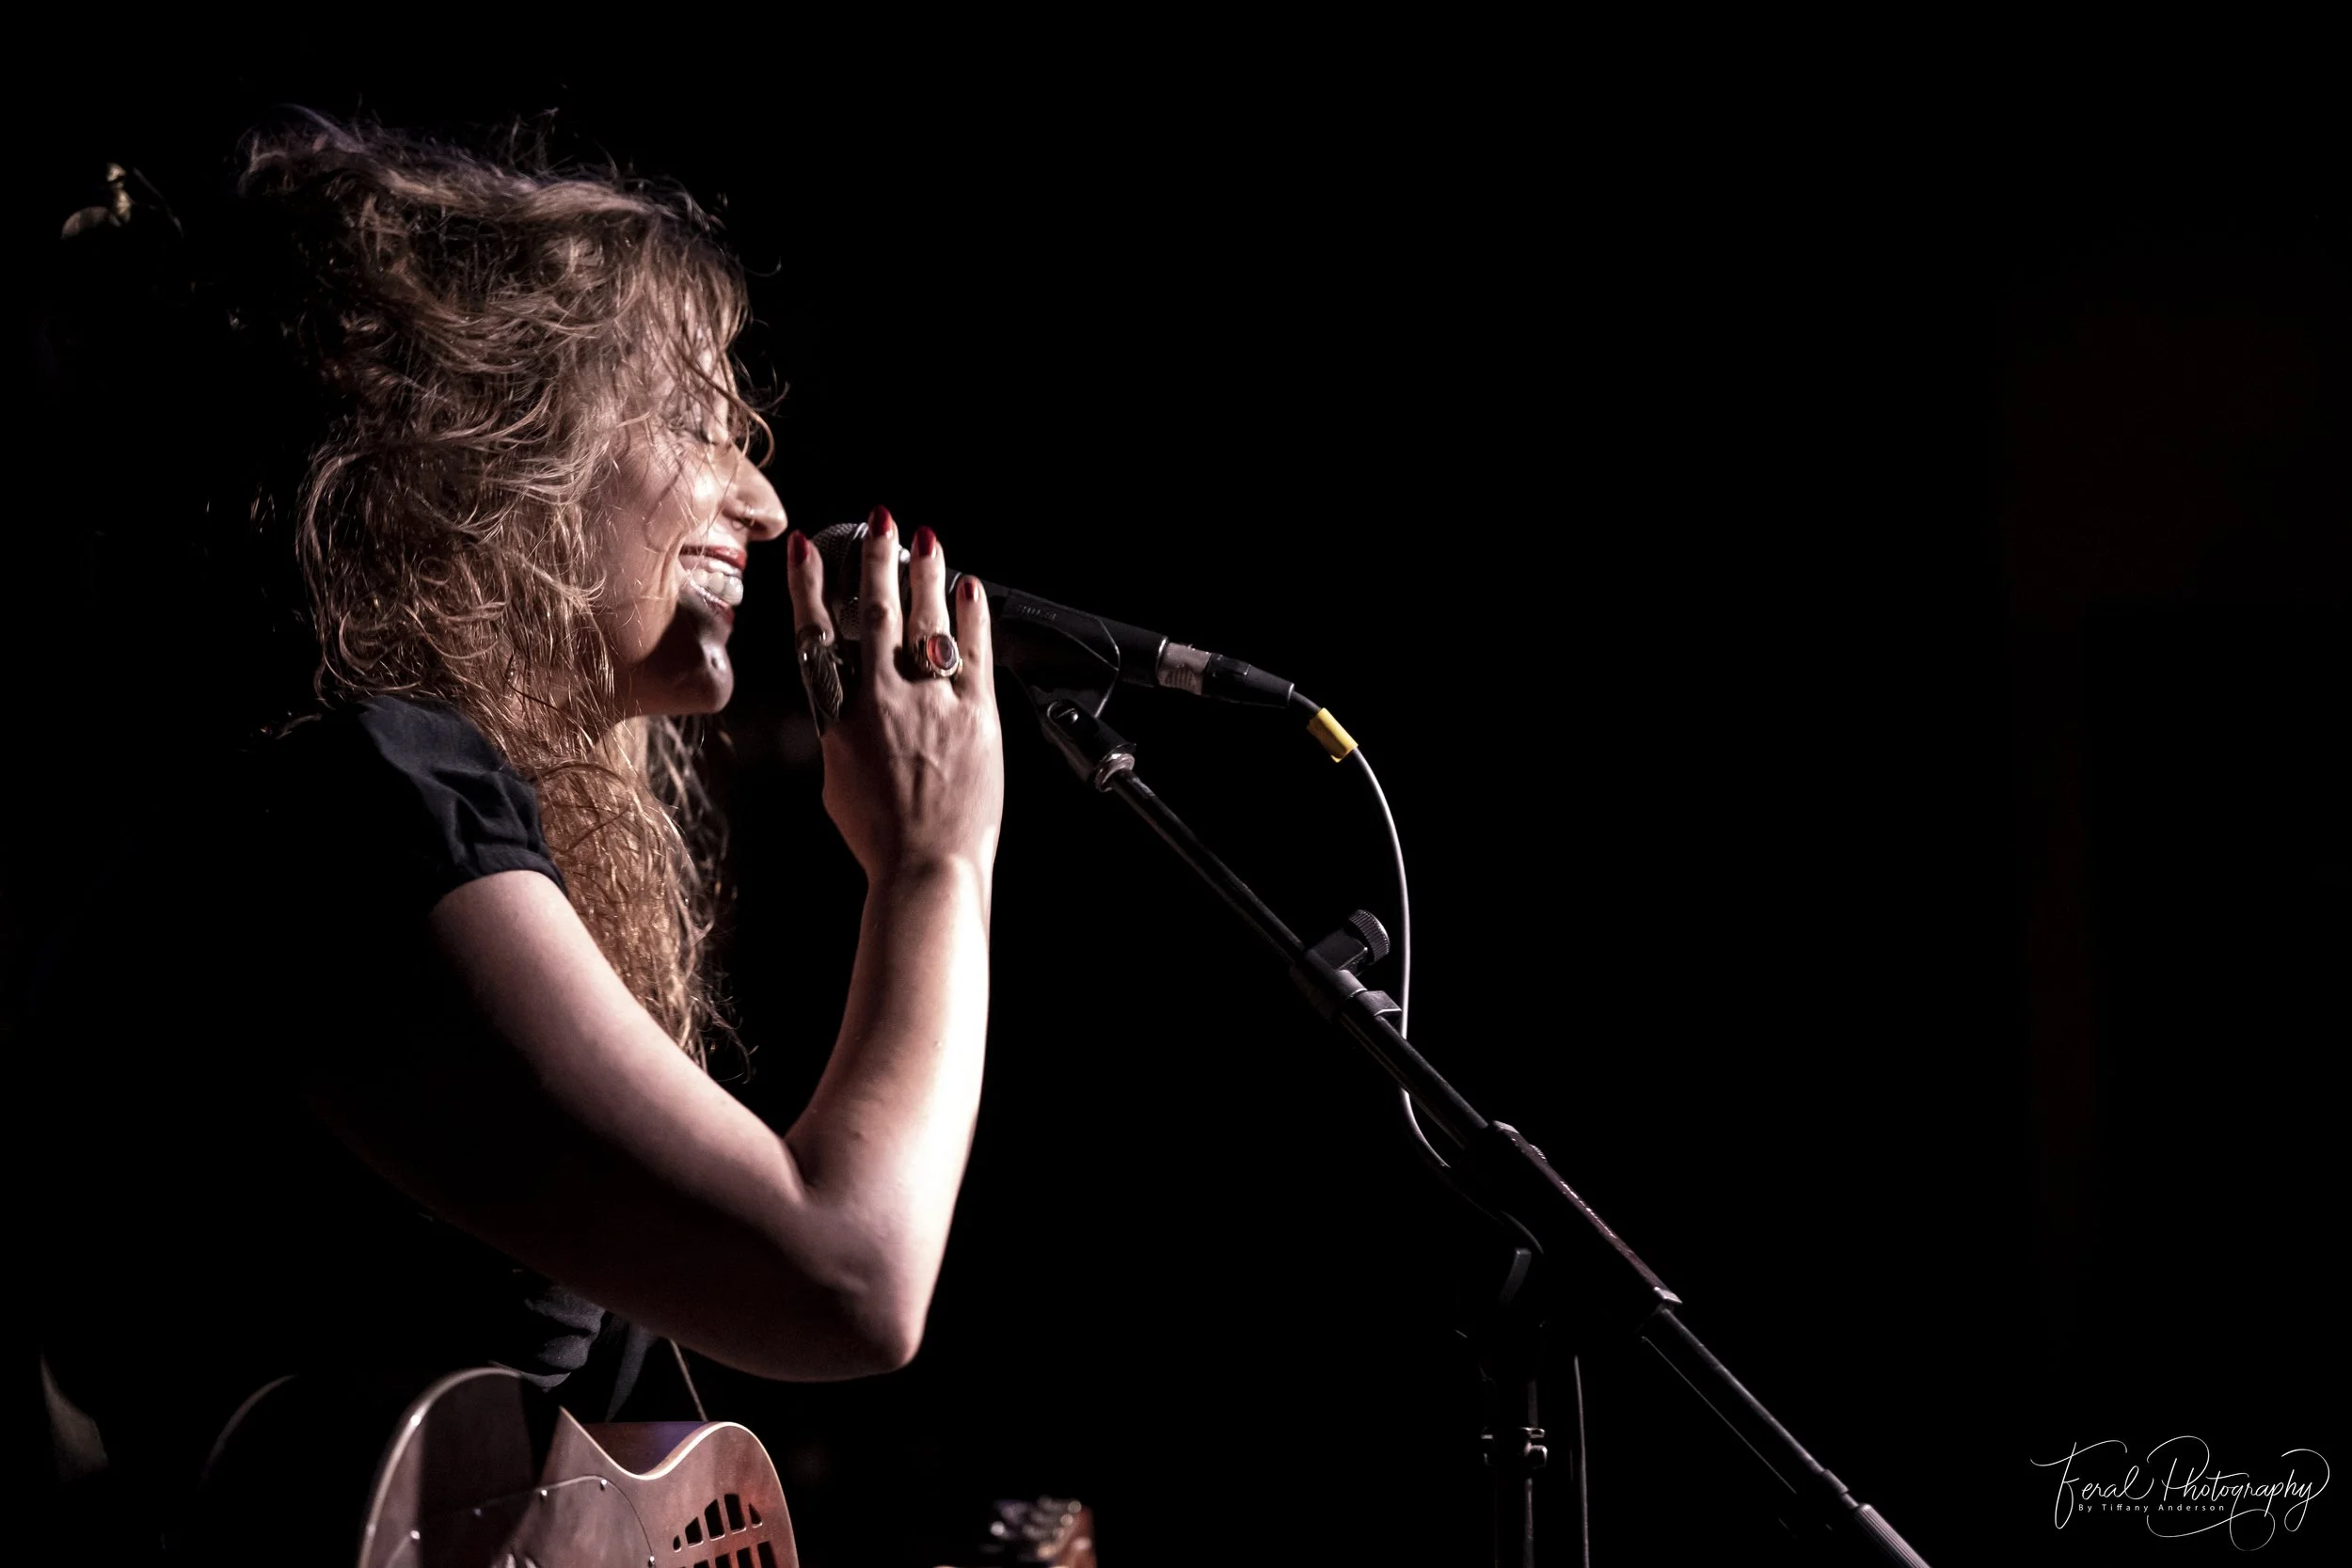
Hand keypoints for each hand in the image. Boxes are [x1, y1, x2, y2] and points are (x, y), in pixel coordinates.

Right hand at [786, 506, 1003, 883]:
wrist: (925, 866)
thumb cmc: (880, 837)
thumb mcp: (839, 782)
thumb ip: (842, 736)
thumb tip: (847, 712)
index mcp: (839, 717)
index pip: (816, 636)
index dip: (808, 588)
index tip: (807, 550)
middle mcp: (882, 698)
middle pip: (875, 612)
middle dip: (877, 561)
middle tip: (881, 521)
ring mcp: (931, 702)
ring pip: (925, 620)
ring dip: (925, 574)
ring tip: (925, 539)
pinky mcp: (975, 714)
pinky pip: (973, 650)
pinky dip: (971, 614)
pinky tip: (969, 587)